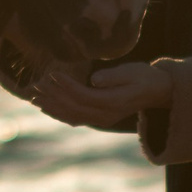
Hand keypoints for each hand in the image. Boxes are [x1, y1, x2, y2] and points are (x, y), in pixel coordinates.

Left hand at [33, 61, 173, 127]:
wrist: (157, 91)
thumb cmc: (144, 77)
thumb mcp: (133, 71)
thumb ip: (114, 76)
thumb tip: (95, 80)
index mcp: (112, 102)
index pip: (83, 95)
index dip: (65, 86)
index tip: (51, 74)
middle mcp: (105, 115)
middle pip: (73, 108)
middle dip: (53, 96)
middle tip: (36, 85)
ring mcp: (102, 119)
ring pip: (71, 116)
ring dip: (51, 107)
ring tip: (33, 98)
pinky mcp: (99, 118)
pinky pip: (75, 119)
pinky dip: (59, 114)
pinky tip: (46, 108)